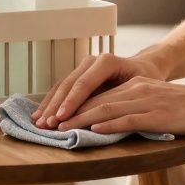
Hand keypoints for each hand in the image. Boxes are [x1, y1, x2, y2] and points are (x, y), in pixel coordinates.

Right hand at [33, 52, 166, 128]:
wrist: (145, 67)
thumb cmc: (146, 79)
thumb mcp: (140, 88)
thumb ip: (121, 100)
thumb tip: (102, 121)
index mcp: (107, 62)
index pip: (84, 83)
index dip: (70, 102)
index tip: (60, 117)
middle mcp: (92, 61)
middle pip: (69, 84)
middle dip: (55, 106)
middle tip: (45, 124)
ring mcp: (83, 66)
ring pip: (62, 86)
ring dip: (49, 105)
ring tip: (38, 122)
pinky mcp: (79, 75)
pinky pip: (62, 88)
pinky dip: (51, 102)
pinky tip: (41, 114)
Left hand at [56, 78, 184, 134]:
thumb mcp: (157, 103)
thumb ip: (135, 109)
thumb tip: (112, 123)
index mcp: (135, 85)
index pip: (97, 95)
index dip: (73, 106)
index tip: (54, 118)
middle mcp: (137, 89)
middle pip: (95, 100)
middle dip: (68, 113)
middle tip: (47, 125)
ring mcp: (147, 101)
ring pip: (106, 108)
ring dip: (81, 120)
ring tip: (62, 129)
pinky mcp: (157, 115)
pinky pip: (129, 119)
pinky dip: (109, 125)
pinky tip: (95, 131)